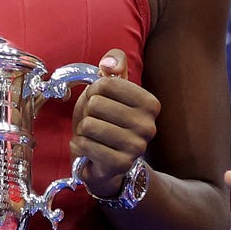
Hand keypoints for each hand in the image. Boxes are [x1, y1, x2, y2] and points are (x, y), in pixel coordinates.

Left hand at [70, 49, 157, 196]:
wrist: (106, 162)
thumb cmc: (107, 120)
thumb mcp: (111, 88)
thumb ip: (115, 64)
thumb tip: (109, 64)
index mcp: (150, 104)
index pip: (107, 83)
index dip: (94, 91)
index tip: (101, 102)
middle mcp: (148, 126)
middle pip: (96, 104)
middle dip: (88, 112)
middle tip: (96, 121)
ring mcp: (136, 147)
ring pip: (89, 125)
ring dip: (83, 130)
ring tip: (93, 135)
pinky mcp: (121, 165)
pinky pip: (86, 145)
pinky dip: (80, 145)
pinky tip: (89, 149)